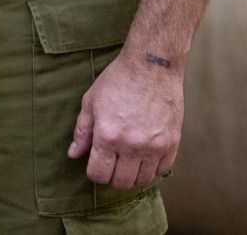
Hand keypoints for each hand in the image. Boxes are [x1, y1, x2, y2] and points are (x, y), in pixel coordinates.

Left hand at [67, 49, 182, 188]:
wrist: (151, 65)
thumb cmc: (118, 79)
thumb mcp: (91, 101)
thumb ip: (82, 132)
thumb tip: (74, 154)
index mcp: (107, 135)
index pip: (99, 174)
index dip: (94, 172)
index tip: (96, 163)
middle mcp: (131, 145)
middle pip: (121, 182)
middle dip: (113, 176)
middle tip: (112, 162)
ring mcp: (154, 146)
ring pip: (143, 180)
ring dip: (134, 174)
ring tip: (129, 159)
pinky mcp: (173, 142)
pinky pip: (163, 169)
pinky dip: (153, 167)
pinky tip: (146, 153)